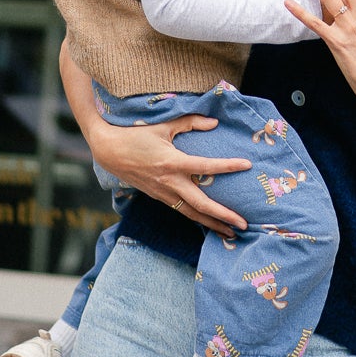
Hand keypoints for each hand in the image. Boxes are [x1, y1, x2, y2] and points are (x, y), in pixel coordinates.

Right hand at [87, 111, 249, 235]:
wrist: (108, 151)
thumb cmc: (135, 134)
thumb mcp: (163, 125)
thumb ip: (190, 122)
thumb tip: (215, 123)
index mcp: (172, 162)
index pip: (206, 166)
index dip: (227, 166)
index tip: (247, 165)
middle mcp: (169, 182)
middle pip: (201, 204)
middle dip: (223, 216)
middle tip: (244, 224)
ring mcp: (163, 193)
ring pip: (191, 213)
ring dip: (212, 224)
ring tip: (232, 233)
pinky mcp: (159, 197)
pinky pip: (182, 211)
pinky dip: (197, 218)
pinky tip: (209, 224)